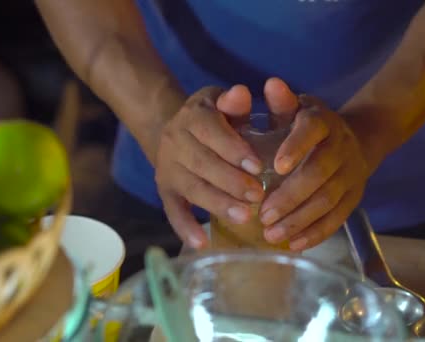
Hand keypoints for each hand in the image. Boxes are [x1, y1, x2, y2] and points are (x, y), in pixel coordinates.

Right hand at [155, 85, 265, 247]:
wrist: (178, 129)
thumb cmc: (217, 117)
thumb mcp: (226, 103)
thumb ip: (236, 103)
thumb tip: (241, 92)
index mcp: (193, 116)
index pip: (211, 132)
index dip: (234, 149)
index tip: (258, 166)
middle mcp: (175, 141)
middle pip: (201, 164)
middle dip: (230, 181)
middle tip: (257, 195)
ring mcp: (167, 168)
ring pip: (191, 188)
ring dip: (217, 203)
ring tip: (244, 217)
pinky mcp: (165, 190)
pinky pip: (172, 210)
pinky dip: (185, 227)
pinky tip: (201, 243)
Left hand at [259, 86, 370, 250]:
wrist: (355, 139)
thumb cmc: (307, 127)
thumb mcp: (294, 110)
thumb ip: (279, 103)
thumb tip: (271, 84)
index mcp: (323, 121)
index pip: (312, 129)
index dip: (296, 146)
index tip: (275, 167)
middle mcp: (341, 146)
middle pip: (320, 172)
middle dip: (291, 196)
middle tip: (263, 213)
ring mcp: (351, 174)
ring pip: (328, 200)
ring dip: (300, 219)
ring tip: (271, 233)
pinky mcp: (355, 197)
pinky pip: (338, 219)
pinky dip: (316, 233)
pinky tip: (293, 244)